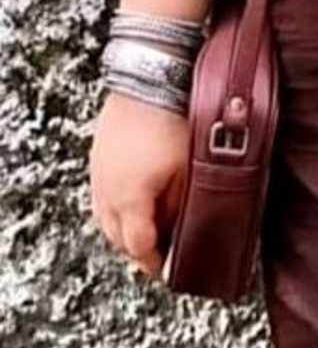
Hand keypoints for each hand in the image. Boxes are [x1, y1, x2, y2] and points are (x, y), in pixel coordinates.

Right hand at [89, 92, 189, 278]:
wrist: (149, 76)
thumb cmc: (174, 119)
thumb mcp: (189, 169)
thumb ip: (183, 207)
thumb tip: (183, 232)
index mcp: (130, 201)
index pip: (140, 247)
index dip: (156, 264)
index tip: (169, 271)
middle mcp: (107, 192)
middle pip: (118, 237)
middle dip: (139, 250)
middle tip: (160, 253)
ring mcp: (99, 173)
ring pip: (106, 218)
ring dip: (125, 229)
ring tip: (149, 228)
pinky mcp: (98, 155)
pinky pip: (102, 195)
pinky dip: (116, 207)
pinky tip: (134, 199)